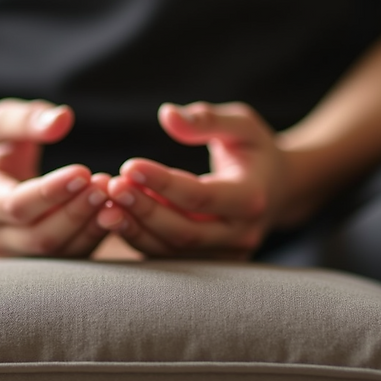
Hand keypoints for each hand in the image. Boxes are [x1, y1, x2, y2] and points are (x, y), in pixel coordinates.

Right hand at [0, 99, 109, 256]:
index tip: (83, 171)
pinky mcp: (41, 264)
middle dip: (75, 211)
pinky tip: (116, 212)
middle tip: (104, 185)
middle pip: (39, 237)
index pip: (15, 205)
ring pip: (59, 254)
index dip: (50, 192)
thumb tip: (62, 118)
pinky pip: (72, 258)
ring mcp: (17, 256)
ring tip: (113, 196)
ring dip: (89, 226)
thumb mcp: (2, 123)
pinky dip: (95, 236)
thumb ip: (27, 119)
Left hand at [97, 101, 303, 258]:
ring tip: (105, 205)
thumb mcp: (241, 125)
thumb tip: (168, 115)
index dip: (163, 183)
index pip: (202, 196)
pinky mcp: (209, 265)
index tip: (129, 165)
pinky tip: (114, 218)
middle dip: (145, 210)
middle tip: (112, 187)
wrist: (276, 190)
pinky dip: (139, 239)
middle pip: (185, 232)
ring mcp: (226, 255)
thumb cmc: (253, 151)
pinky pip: (168, 258)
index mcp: (252, 198)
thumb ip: (207, 119)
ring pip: (173, 251)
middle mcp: (242, 233)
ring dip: (136, 229)